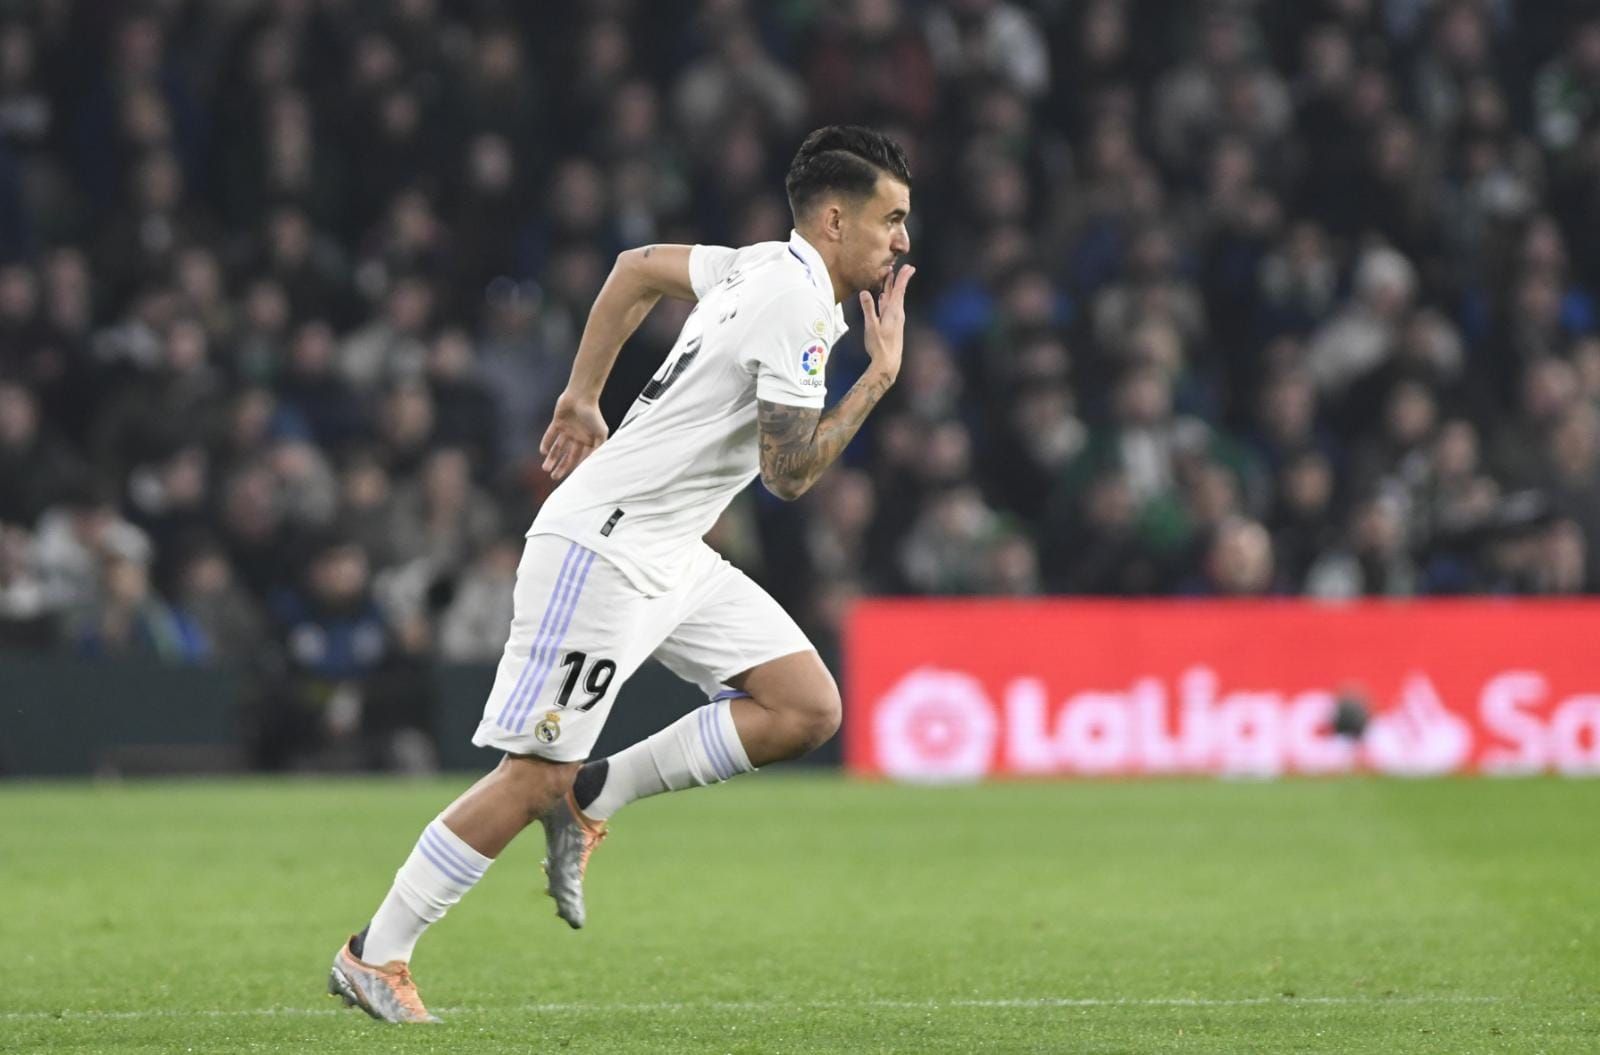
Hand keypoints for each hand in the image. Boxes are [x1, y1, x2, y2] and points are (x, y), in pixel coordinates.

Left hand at [540, 391, 608, 479]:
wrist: (582, 395)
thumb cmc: (593, 414)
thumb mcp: (601, 433)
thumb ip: (598, 448)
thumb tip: (595, 464)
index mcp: (588, 440)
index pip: (580, 458)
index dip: (575, 468)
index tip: (571, 478)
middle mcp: (577, 437)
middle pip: (567, 456)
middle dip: (561, 467)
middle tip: (554, 477)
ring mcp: (567, 430)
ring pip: (558, 447)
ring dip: (552, 458)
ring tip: (545, 468)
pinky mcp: (558, 422)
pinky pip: (550, 435)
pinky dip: (546, 443)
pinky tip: (543, 452)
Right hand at [858, 264, 914, 381]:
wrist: (888, 363)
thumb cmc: (880, 346)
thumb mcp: (871, 326)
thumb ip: (868, 309)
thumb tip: (864, 292)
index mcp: (893, 312)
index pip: (899, 290)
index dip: (903, 278)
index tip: (909, 267)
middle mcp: (896, 314)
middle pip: (898, 292)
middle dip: (899, 279)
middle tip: (906, 267)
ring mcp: (894, 319)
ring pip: (893, 299)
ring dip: (892, 288)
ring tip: (891, 278)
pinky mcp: (891, 325)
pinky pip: (889, 307)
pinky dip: (887, 299)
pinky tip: (884, 298)